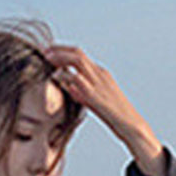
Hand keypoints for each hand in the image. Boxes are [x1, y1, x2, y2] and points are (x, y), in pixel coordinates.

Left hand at [43, 43, 164, 170]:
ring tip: (46, 58)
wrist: (132, 126)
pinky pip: (80, 80)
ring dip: (61, 57)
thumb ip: (81, 90)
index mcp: (101, 74)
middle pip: (77, 53)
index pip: (79, 55)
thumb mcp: (95, 100)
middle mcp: (100, 74)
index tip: (48, 51)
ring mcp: (99, 83)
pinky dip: (67, 76)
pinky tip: (56, 76)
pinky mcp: (97, 96)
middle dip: (59, 49)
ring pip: (78, 61)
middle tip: (43, 50)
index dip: (62, 50)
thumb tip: (66, 85)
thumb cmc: (114, 116)